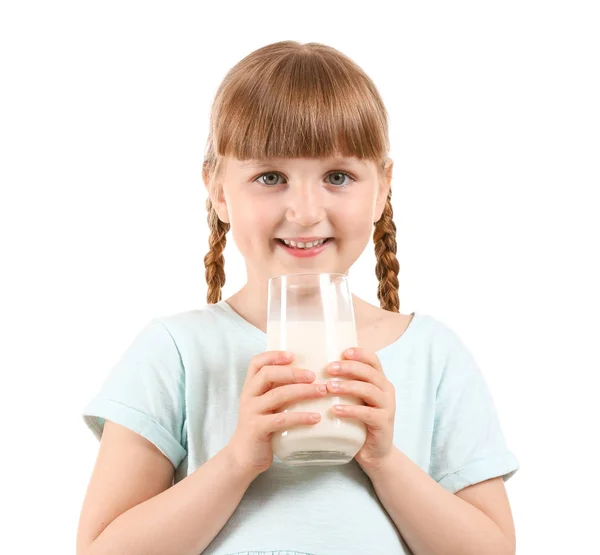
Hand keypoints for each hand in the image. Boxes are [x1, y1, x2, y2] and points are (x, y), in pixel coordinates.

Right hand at [226, 350, 327, 478]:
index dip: (274, 355)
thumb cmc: (261, 428)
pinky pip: (281, 419)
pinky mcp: (257, 429)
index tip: (293, 355)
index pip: (256, 362)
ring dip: (302, 391)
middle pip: (268, 374)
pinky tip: (316, 418)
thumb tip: (311, 378)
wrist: (243, 457)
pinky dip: (301, 417)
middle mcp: (249, 396)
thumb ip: (278, 392)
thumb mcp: (266, 405)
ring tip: (321, 392)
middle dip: (293, 372)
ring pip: (278, 394)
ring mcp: (251, 412)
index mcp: (251, 387)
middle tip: (314, 376)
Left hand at [326, 347, 395, 472]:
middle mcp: (386, 390)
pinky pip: (368, 414)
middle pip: (370, 372)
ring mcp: (387, 407)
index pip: (373, 360)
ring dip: (348, 386)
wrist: (375, 453)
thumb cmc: (359, 422)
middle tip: (329, 368)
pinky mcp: (383, 424)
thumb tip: (313, 369)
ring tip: (329, 387)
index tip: (342, 352)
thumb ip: (344, 384)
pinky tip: (335, 410)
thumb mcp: (354, 399)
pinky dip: (351, 410)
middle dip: (349, 368)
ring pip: (370, 390)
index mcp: (380, 381)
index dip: (359, 353)